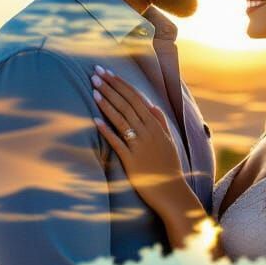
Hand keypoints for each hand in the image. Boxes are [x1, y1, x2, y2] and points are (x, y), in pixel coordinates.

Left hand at [91, 65, 186, 213]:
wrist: (172, 192)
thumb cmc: (168, 167)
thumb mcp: (169, 141)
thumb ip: (160, 122)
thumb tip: (152, 105)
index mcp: (156, 125)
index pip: (136, 98)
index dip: (120, 84)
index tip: (107, 72)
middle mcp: (148, 132)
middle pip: (126, 104)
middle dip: (110, 87)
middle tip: (95, 74)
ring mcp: (140, 146)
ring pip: (121, 119)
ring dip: (107, 103)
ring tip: (93, 90)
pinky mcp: (132, 160)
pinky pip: (117, 143)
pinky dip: (107, 131)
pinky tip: (95, 120)